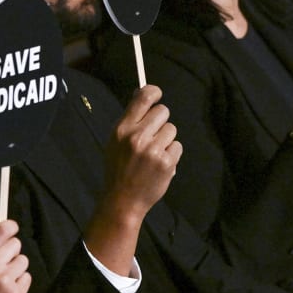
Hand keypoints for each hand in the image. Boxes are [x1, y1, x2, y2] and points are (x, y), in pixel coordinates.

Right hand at [0, 219, 30, 292]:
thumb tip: (4, 231)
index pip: (2, 229)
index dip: (11, 226)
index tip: (12, 229)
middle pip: (16, 244)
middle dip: (11, 252)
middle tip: (2, 263)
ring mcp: (5, 281)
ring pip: (23, 261)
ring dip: (16, 268)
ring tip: (3, 280)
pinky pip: (27, 277)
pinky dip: (20, 283)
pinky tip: (8, 290)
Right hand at [101, 84, 181, 221]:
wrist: (123, 200)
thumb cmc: (119, 168)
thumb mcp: (115, 141)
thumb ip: (129, 120)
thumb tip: (143, 94)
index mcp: (122, 129)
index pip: (143, 98)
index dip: (153, 92)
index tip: (157, 94)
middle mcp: (137, 137)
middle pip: (163, 111)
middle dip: (161, 121)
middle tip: (153, 134)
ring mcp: (153, 151)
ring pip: (171, 129)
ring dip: (166, 139)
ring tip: (154, 153)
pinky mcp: (166, 163)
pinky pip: (177, 146)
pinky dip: (171, 154)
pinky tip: (160, 164)